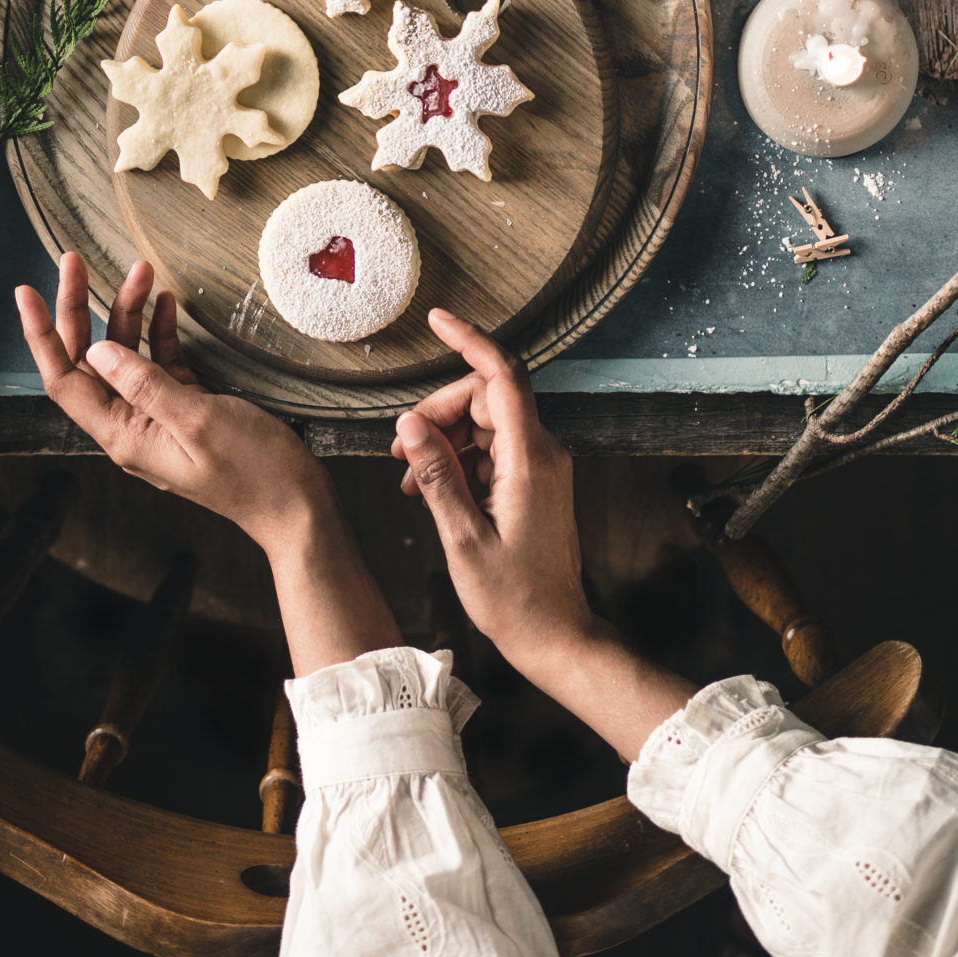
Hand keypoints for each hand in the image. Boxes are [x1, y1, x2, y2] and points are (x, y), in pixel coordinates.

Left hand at [15, 252, 324, 556]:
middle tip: (76, 260)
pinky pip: (160, 363)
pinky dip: (160, 331)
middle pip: (89, 360)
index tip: (28, 291)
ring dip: (130, 312)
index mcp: (122, 435)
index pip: (64, 379)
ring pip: (127, 355)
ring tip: (143, 271)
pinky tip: (166, 304)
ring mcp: (157, 416)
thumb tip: (98, 350)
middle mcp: (130, 425)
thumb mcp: (196, 419)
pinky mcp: (186, 408)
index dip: (42, 334)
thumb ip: (144, 383)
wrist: (294, 502)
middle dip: (81, 308)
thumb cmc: (250, 468)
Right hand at [391, 309, 596, 684]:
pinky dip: (459, 461)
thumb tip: (410, 424)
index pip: (501, 376)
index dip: (469, 340)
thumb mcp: (463, 539)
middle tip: (401, 450)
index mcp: (530, 459)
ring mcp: (541, 468)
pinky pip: (492, 450)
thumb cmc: (514, 598)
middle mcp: (542, 453)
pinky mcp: (534, 483)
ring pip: (484, 424)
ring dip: (444, 441)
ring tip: (410, 479)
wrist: (556, 636)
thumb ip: (437, 475)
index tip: (438, 320)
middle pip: (484, 398)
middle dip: (438, 413)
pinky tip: (431, 491)